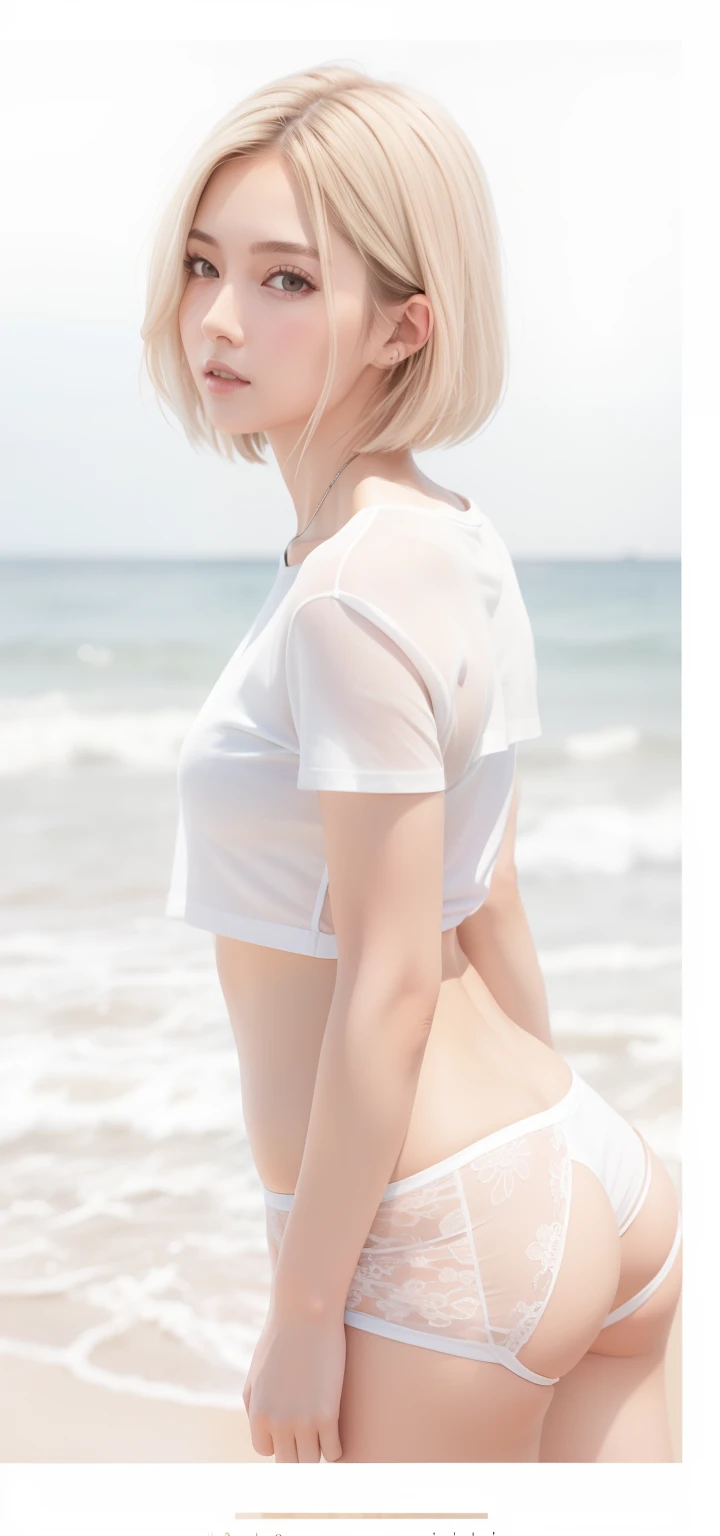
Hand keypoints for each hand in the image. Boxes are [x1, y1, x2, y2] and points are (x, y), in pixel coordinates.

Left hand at [242, 1300, 345, 1461]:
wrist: (304, 1312)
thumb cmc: (281, 1338)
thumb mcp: (256, 1374)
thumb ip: (255, 1407)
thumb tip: (265, 1437)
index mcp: (257, 1414)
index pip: (266, 1450)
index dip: (279, 1438)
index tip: (290, 1423)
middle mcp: (277, 1423)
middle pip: (289, 1462)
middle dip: (298, 1449)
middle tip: (309, 1434)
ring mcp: (303, 1421)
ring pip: (312, 1460)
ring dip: (318, 1449)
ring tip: (323, 1433)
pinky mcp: (328, 1415)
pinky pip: (334, 1452)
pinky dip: (336, 1448)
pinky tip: (337, 1432)